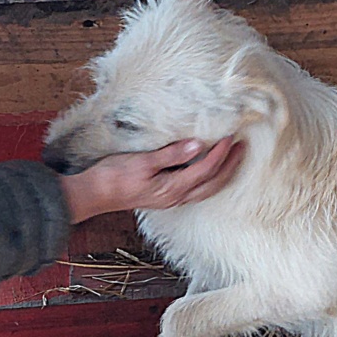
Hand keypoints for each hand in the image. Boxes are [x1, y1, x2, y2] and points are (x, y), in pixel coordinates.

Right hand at [60, 137, 243, 223]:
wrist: (94, 194)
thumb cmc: (114, 176)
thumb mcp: (142, 161)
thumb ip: (171, 154)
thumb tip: (197, 145)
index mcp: (173, 187)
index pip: (206, 169)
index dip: (220, 153)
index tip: (231, 137)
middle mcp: (177, 197)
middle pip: (213, 183)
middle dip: (230, 166)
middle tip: (242, 147)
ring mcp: (172, 199)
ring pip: (207, 189)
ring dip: (223, 173)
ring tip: (233, 157)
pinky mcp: (166, 197)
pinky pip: (198, 190)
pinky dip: (210, 179)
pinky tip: (210, 170)